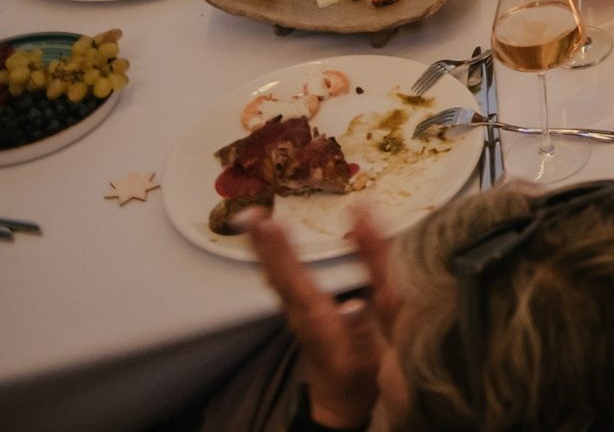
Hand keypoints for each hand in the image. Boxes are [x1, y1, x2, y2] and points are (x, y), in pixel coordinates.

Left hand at [243, 207, 403, 430]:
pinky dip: (276, 258)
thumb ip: (360, 331)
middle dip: (262, 242)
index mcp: (315, 316)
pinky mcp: (302, 313)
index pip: (291, 277)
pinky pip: (283, 279)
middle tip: (248, 213)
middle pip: (276, 272)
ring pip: (275, 275)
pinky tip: (276, 246)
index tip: (266, 221)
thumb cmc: (357, 376)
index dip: (278, 249)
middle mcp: (299, 311)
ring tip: (255, 221)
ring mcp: (297, 313)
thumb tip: (354, 303)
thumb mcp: (365, 357)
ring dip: (265, 248)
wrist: (342, 400)